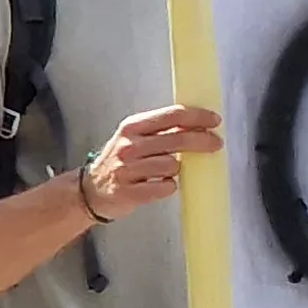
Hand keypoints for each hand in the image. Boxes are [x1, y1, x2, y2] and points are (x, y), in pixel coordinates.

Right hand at [83, 105, 222, 217]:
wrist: (90, 191)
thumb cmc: (120, 162)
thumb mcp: (134, 138)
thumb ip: (161, 130)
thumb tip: (199, 124)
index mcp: (132, 127)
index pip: (172, 115)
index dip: (198, 116)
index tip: (215, 120)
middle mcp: (128, 146)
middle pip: (179, 139)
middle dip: (203, 140)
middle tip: (216, 143)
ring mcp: (127, 169)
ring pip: (173, 166)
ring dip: (177, 170)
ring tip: (166, 172)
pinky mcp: (129, 193)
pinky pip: (165, 188)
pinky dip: (167, 187)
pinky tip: (158, 186)